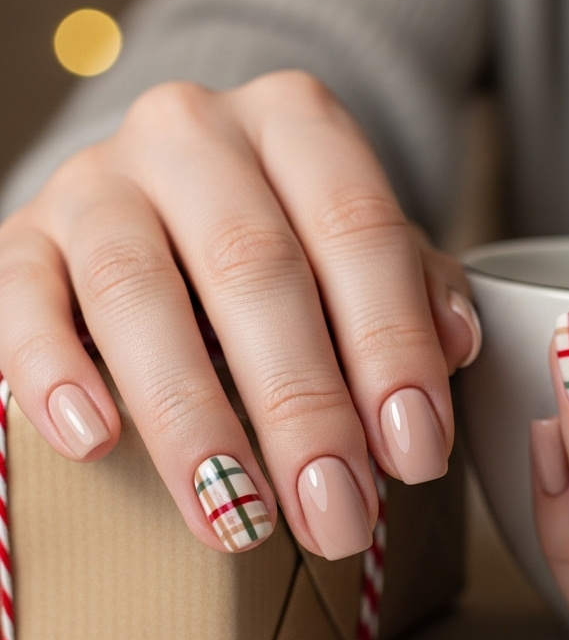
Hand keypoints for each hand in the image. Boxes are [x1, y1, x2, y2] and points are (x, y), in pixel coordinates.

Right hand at [0, 71, 480, 557]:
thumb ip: (417, 286)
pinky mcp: (24, 234)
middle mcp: (194, 133)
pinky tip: (94, 440)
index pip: (358, 230)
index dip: (392, 347)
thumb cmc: (288, 235)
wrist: (173, 194)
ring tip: (238, 515)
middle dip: (303, 406)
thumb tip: (454, 343)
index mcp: (298, 123)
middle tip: (338, 512)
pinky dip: (51, 370)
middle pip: (254, 268)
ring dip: (194, 418)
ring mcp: (99, 179)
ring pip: (137, 292)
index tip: (415, 452)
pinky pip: (21, 296)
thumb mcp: (365, 249)